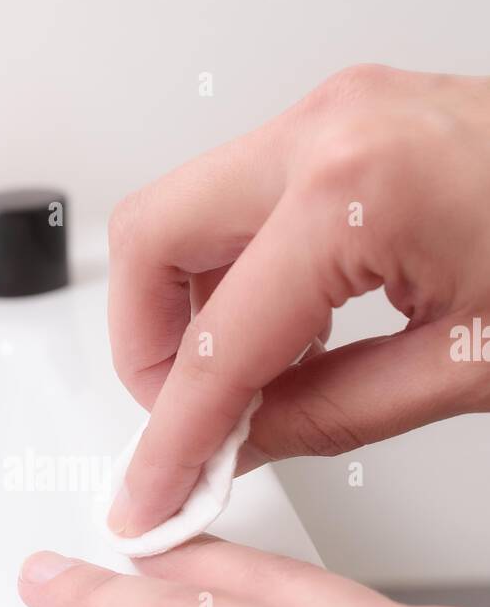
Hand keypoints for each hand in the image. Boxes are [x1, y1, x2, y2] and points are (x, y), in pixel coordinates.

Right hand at [107, 64, 489, 536]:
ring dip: (189, 311)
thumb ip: (328, 415)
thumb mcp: (469, 366)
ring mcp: (337, 116)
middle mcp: (330, 129)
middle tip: (184, 423)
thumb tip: (241, 442)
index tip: (153, 490)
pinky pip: (243, 201)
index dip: (171, 437)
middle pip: (153, 241)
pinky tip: (282, 337)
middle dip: (148, 350)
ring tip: (242, 389)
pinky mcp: (350, 125)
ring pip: (188, 214)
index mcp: (357, 187)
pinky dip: (237, 275)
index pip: (215, 342)